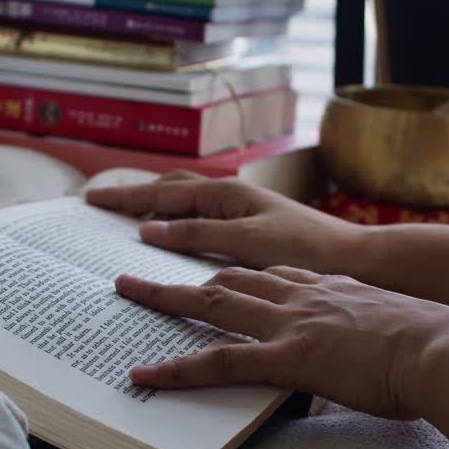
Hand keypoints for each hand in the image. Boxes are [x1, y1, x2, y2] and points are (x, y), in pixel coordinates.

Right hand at [85, 171, 363, 272]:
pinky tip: (177, 238)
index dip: (126, 197)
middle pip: (173, 189)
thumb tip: (148, 229)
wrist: (357, 259)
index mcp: (227, 194)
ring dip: (158, 205)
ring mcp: (244, 212)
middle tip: (101, 203)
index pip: (163, 191)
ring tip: (129, 214)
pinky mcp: (255, 230)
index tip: (91, 200)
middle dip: (137, 195)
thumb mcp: (247, 241)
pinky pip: (205, 220)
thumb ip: (198, 234)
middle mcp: (233, 197)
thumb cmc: (308, 248)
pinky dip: (181, 222)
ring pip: (189, 202)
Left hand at [114, 265, 448, 420]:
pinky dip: (176, 368)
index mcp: (328, 288)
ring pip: (212, 302)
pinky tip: (145, 374)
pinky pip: (218, 362)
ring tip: (126, 292)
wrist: (444, 349)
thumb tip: (375, 354)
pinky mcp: (286, 358)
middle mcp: (302, 297)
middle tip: (148, 270)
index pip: (271, 274)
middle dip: (185, 271)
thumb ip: (371, 333)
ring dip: (163, 297)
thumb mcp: (395, 330)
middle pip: (231, 276)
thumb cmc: (435, 347)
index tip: (216, 273)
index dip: (238, 274)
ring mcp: (290, 324)